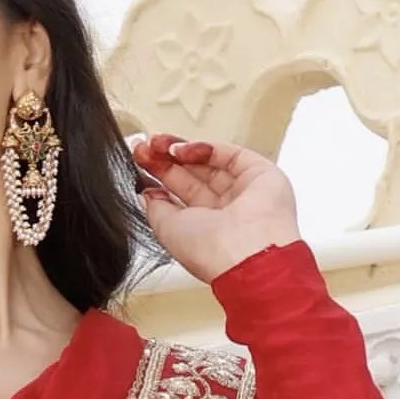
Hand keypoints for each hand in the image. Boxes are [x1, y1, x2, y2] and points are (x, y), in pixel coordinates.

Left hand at [131, 133, 302, 284]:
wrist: (245, 252)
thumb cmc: (209, 253)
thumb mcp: (167, 231)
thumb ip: (156, 209)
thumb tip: (147, 192)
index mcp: (204, 228)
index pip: (179, 195)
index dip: (159, 176)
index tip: (139, 161)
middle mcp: (224, 210)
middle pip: (192, 175)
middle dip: (166, 160)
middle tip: (144, 148)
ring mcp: (242, 191)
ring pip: (209, 162)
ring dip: (181, 151)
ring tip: (158, 145)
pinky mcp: (260, 173)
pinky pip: (229, 154)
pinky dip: (204, 148)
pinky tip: (181, 149)